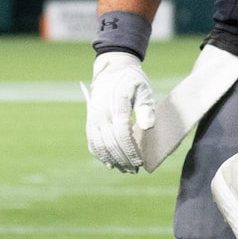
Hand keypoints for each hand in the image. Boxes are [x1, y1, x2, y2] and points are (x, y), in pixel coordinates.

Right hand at [82, 51, 156, 172]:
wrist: (112, 68)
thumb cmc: (132, 80)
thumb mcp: (144, 89)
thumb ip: (147, 107)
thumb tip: (147, 127)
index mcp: (116, 105)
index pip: (121, 134)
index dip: (130, 150)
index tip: (140, 161)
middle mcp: (101, 113)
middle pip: (110, 143)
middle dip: (123, 159)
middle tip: (135, 170)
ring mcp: (93, 117)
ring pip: (99, 144)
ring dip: (111, 160)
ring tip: (124, 169)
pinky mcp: (90, 119)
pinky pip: (91, 141)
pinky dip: (99, 154)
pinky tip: (109, 162)